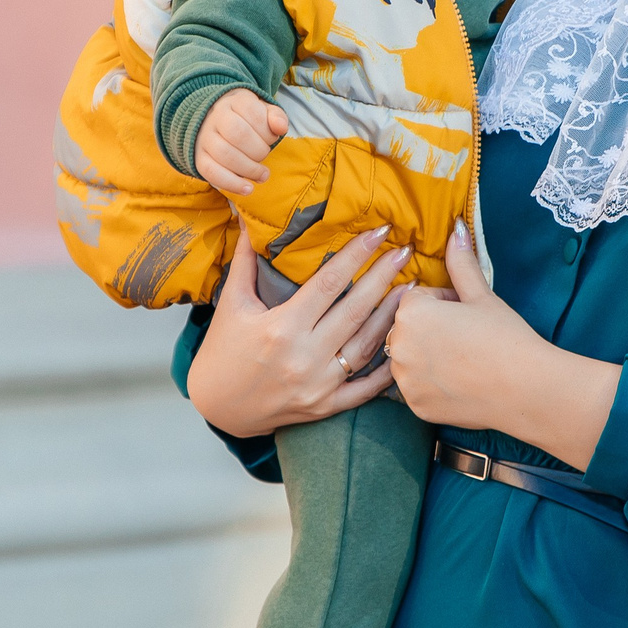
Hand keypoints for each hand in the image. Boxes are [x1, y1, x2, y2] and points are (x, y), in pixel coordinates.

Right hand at [187, 228, 409, 436]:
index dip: (355, 255)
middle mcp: (304, 357)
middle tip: (405, 251)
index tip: (378, 232)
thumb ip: (245, 262)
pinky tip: (403, 343)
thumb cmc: (222, 352)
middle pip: (354, 310)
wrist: (216, 407)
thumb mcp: (232, 305)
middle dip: (383, 277)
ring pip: (366, 346)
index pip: (328, 283)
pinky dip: (387, 370)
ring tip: (411, 289)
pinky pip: (365, 389)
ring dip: (391, 316)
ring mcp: (318, 386)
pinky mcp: (326, 407)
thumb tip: (248, 220)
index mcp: (281, 328)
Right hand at [197, 88, 286, 195]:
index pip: (254, 114)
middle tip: (265, 156)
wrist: (212, 120)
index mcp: (234, 101)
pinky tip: (248, 189)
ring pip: (225, 154)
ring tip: (262, 175)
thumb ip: (276, 117)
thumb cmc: (245, 119)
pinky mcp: (199, 157)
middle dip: (259, 150)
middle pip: (239, 134)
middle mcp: (216, 117)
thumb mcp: (262, 111)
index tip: (272, 138)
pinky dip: (232, 184)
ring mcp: (204, 137)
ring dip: (249, 169)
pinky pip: (211, 172)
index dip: (268, 131)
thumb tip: (281, 128)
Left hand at [389, 226, 619, 471]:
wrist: (526, 389)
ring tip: (465, 362)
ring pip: (410, 358)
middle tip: (468, 340)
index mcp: (411, 311)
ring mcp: (404, 379)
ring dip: (428, 356)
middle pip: (409, 328)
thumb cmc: (506, 337)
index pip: (417, 298)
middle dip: (432, 329)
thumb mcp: (481, 295)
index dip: (445, 305)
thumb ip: (461, 262)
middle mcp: (397, 345)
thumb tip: (456, 228)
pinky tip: (460, 383)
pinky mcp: (414, 405)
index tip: (468, 317)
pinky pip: (416, 387)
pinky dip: (433, 385)